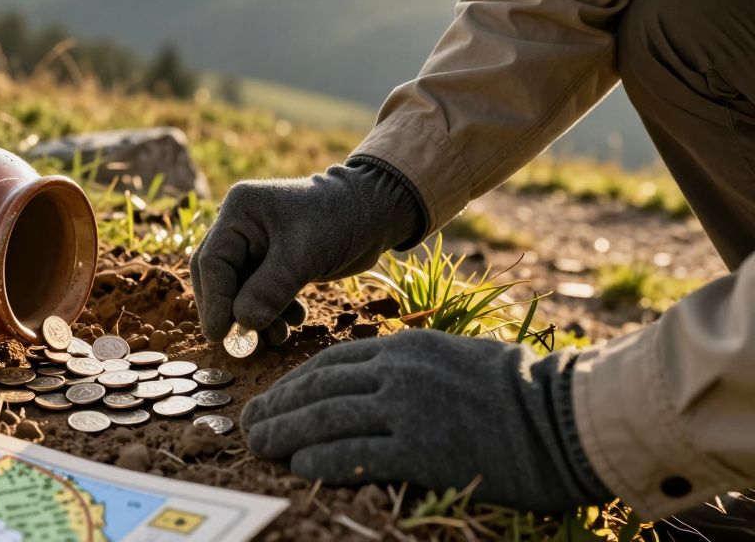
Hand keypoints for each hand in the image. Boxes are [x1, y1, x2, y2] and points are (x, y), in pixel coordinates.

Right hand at [190, 161, 420, 342]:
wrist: (376, 211)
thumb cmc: (338, 220)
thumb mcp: (303, 255)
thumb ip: (269, 289)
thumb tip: (242, 324)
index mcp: (239, 212)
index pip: (212, 262)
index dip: (213, 302)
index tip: (218, 335)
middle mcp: (241, 226)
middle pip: (219, 277)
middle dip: (230, 311)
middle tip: (240, 343)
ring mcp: (256, 244)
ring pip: (240, 289)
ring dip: (255, 316)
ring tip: (279, 337)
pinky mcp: (274, 261)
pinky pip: (261, 292)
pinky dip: (272, 311)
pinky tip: (294, 320)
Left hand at [241, 330, 612, 511]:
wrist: (566, 418)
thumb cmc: (518, 393)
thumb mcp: (453, 360)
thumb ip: (408, 369)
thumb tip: (367, 389)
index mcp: (406, 348)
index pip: (330, 363)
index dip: (292, 384)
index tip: (271, 398)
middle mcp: (399, 373)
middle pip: (318, 390)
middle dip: (277, 408)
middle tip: (248, 424)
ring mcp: (407, 410)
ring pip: (326, 421)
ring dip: (285, 434)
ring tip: (259, 446)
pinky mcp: (420, 449)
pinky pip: (355, 455)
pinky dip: (320, 461)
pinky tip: (299, 466)